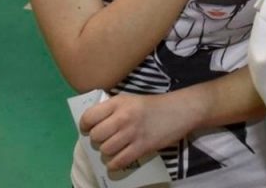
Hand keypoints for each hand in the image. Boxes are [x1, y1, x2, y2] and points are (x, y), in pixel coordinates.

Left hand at [80, 91, 199, 170]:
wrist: (180, 110)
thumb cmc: (153, 106)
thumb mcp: (130, 100)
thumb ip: (113, 110)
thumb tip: (93, 125)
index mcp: (118, 103)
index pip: (89, 117)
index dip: (85, 126)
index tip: (89, 129)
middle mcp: (123, 117)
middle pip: (96, 136)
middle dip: (97, 140)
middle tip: (105, 139)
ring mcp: (132, 133)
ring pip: (106, 150)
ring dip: (107, 153)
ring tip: (114, 149)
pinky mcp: (142, 147)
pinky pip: (119, 162)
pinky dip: (114, 165)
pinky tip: (118, 160)